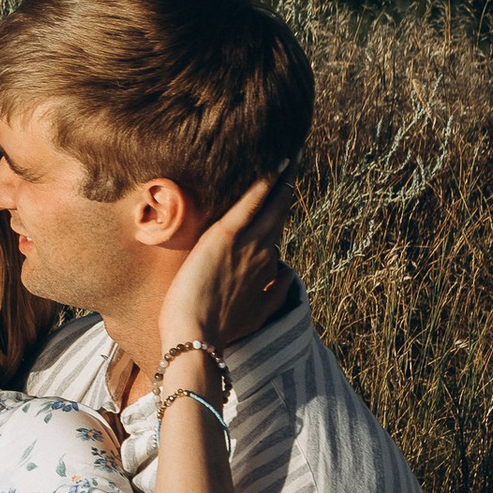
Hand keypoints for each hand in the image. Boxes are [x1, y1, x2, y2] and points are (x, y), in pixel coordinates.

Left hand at [160, 175, 291, 379]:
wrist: (196, 336)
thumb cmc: (218, 328)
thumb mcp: (255, 315)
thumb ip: (276, 295)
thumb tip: (288, 274)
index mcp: (268, 268)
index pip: (274, 232)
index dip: (279, 211)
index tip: (285, 192)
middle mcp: (264, 253)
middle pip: (279, 213)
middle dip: (288, 187)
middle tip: (296, 162)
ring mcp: (247, 243)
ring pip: (271, 204)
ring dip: (282, 179)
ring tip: (291, 157)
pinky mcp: (226, 236)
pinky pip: (250, 204)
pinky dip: (264, 184)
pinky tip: (275, 166)